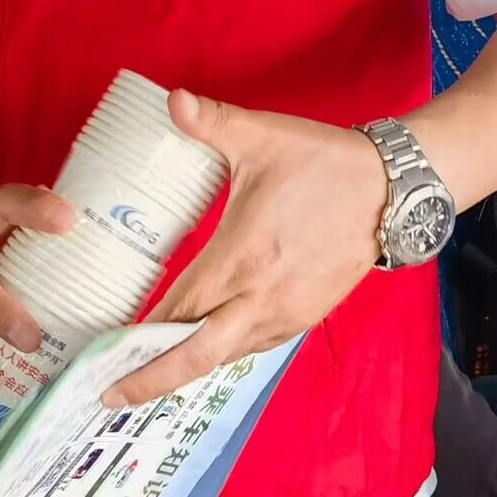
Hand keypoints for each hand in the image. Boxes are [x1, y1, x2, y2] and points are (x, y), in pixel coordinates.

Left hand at [104, 90, 386, 408]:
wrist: (395, 190)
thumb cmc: (325, 163)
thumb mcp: (264, 136)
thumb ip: (211, 122)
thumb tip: (171, 99)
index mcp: (242, 258)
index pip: (179, 311)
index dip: (137, 337)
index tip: (101, 354)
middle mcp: (261, 298)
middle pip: (197, 355)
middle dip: (149, 380)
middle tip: (106, 397)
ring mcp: (287, 314)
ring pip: (226, 357)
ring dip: (184, 370)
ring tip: (141, 380)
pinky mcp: (305, 316)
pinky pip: (252, 347)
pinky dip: (219, 355)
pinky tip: (198, 351)